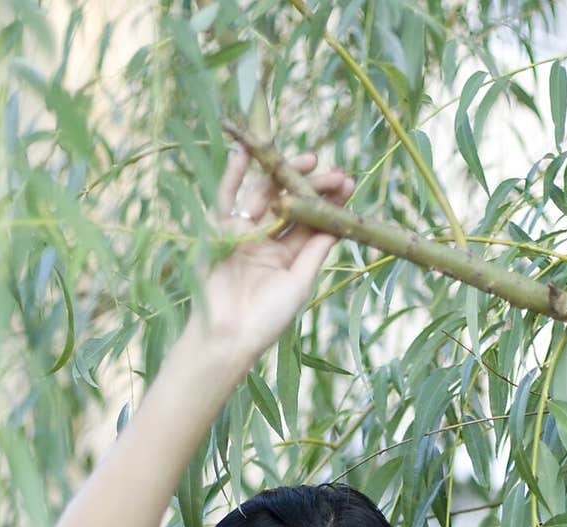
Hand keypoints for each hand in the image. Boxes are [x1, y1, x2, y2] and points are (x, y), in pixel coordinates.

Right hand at [185, 144, 354, 366]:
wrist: (228, 335)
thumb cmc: (267, 318)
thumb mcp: (299, 282)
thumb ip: (315, 251)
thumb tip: (340, 223)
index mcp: (288, 257)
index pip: (311, 222)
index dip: (328, 202)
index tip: (348, 184)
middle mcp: (266, 241)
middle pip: (290, 204)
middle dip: (312, 186)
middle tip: (335, 172)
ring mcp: (242, 233)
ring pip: (264, 195)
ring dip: (284, 174)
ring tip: (310, 159)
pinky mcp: (218, 229)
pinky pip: (226, 196)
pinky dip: (235, 174)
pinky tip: (248, 151)